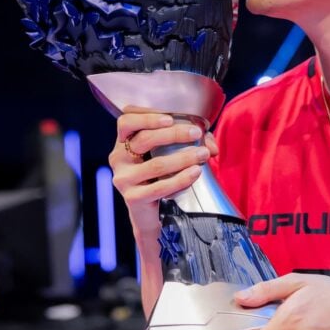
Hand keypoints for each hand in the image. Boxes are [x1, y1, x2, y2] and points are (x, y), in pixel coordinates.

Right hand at [108, 108, 218, 234]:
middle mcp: (118, 159)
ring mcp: (123, 179)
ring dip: (183, 157)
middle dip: (174, 134)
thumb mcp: (169, 155)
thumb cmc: (160, 176)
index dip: (146, 117)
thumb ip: (189, 143)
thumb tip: (211, 145)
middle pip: (144, 139)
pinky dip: (181, 179)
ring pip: (155, 164)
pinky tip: (195, 172)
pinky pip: (160, 187)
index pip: (125, 122)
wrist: (149, 212)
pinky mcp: (133, 198)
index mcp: (123, 143)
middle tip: (196, 133)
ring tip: (203, 154)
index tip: (170, 119)